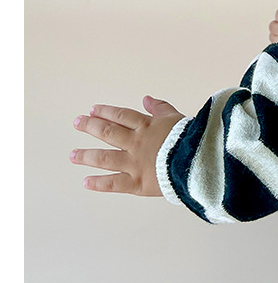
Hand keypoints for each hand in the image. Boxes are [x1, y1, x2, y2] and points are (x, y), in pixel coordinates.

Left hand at [70, 95, 184, 195]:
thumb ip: (160, 108)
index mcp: (147, 126)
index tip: (93, 110)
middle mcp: (136, 143)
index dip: (105, 112)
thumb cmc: (192, 138)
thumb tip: (146, 98)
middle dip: (90, 126)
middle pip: (108, 132)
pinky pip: (114, 183)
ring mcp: (135, 163)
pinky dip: (99, 183)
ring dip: (87, 155)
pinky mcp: (138, 183)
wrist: (199, 160)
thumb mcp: (177, 117)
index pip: (121, 116)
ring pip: (105, 157)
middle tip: (77, 123)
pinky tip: (86, 182)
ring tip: (73, 154)